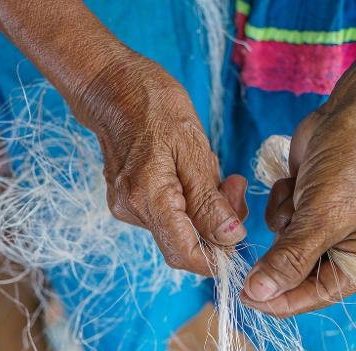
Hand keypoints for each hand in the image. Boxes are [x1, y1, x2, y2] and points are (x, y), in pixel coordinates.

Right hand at [80, 53, 247, 275]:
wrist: (114, 86)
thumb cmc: (155, 107)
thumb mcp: (194, 149)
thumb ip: (210, 200)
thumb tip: (230, 239)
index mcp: (147, 197)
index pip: (184, 253)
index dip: (216, 259)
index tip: (241, 242)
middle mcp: (132, 210)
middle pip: (185, 242)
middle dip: (217, 224)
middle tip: (233, 184)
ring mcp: (127, 207)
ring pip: (180, 228)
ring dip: (206, 207)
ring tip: (214, 169)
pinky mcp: (130, 200)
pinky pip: (169, 214)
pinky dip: (191, 200)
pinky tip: (194, 172)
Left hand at [241, 58, 355, 316]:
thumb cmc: (354, 163)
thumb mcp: (322, 217)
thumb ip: (289, 259)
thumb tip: (258, 294)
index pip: (319, 294)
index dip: (281, 299)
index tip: (244, 298)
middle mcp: (352, 251)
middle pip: (299, 273)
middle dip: (281, 252)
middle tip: (262, 244)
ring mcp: (330, 228)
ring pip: (283, 246)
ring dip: (283, 222)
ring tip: (303, 194)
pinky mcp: (310, 207)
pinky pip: (279, 221)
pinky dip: (281, 204)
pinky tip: (297, 182)